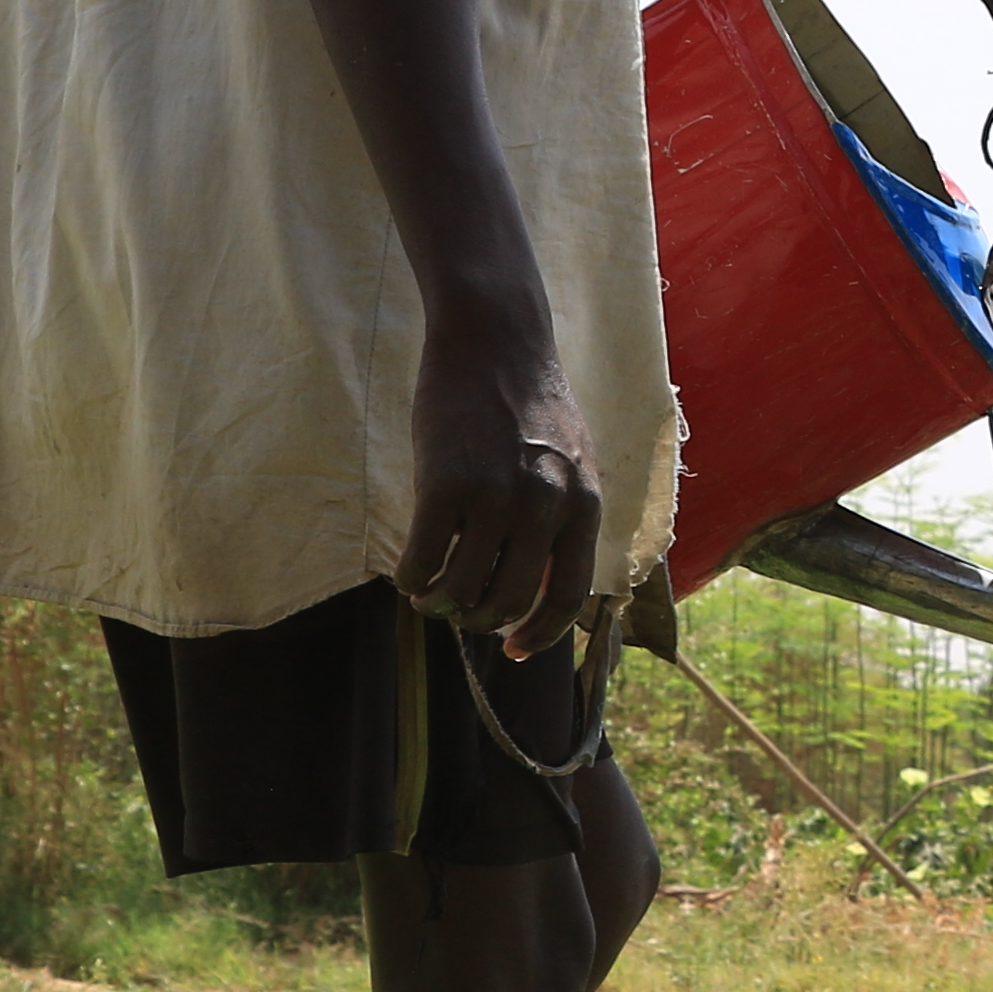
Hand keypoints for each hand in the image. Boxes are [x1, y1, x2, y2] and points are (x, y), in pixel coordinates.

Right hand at [400, 301, 603, 653]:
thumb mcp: (571, 462)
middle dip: (479, 620)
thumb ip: (562, 517)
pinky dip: (412, 580)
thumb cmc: (529, 403)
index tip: (514, 650)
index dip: (539, 634)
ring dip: (441, 605)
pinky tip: (408, 576)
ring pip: (463, 588)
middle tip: (459, 614)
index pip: (568, 597)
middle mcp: (546, 507)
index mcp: (584, 505)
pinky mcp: (446, 484)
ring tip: (429, 597)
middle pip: (510, 600)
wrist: (495, 341)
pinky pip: (424, 559)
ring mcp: (496, 496)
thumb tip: (539, 583)